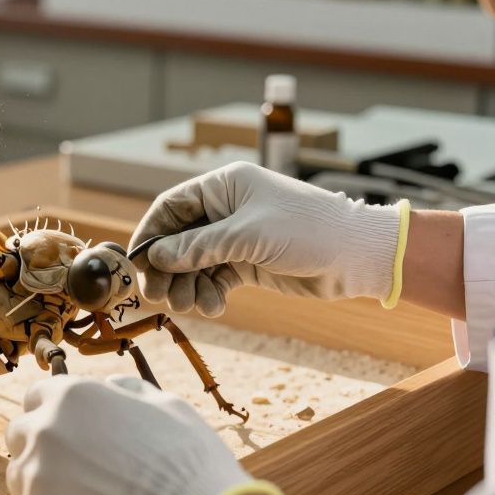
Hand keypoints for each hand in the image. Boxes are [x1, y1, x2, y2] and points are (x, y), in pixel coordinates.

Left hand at [5, 376, 283, 494]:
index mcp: (72, 395)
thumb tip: (109, 385)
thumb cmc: (189, 457)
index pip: (35, 396)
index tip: (68, 430)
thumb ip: (125, 390)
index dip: (51, 411)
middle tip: (72, 467)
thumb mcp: (164, 403)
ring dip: (40, 484)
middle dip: (39, 446)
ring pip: (18, 476)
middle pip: (19, 434)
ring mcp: (37, 474)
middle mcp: (45, 429)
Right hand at [130, 161, 405, 316]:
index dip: (150, 235)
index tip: (136, 264)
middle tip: (159, 296)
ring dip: (187, 286)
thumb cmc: (306, 230)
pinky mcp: (248, 262)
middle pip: (178, 239)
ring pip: (194, 263)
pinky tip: (214, 307)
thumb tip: (157, 257)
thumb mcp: (247, 236)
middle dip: (168, 269)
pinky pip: (214, 278)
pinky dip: (208, 294)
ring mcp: (236, 237)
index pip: (171, 207)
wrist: (358, 255)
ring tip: (192, 307)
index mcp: (223, 187)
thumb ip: (198, 247)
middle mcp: (226, 209)